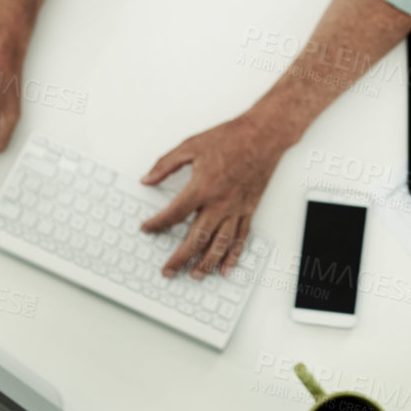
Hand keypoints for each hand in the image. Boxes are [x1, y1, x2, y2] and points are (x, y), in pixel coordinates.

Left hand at [140, 113, 288, 278]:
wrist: (263, 135)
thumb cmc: (231, 138)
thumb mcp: (191, 145)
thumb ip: (165, 164)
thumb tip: (147, 179)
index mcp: (202, 187)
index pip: (174, 214)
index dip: (157, 224)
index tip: (147, 229)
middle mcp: (219, 203)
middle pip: (195, 238)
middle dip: (179, 258)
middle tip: (168, 270)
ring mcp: (236, 209)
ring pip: (219, 244)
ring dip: (206, 263)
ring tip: (195, 275)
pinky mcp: (249, 209)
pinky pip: (241, 237)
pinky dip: (233, 255)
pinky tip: (226, 266)